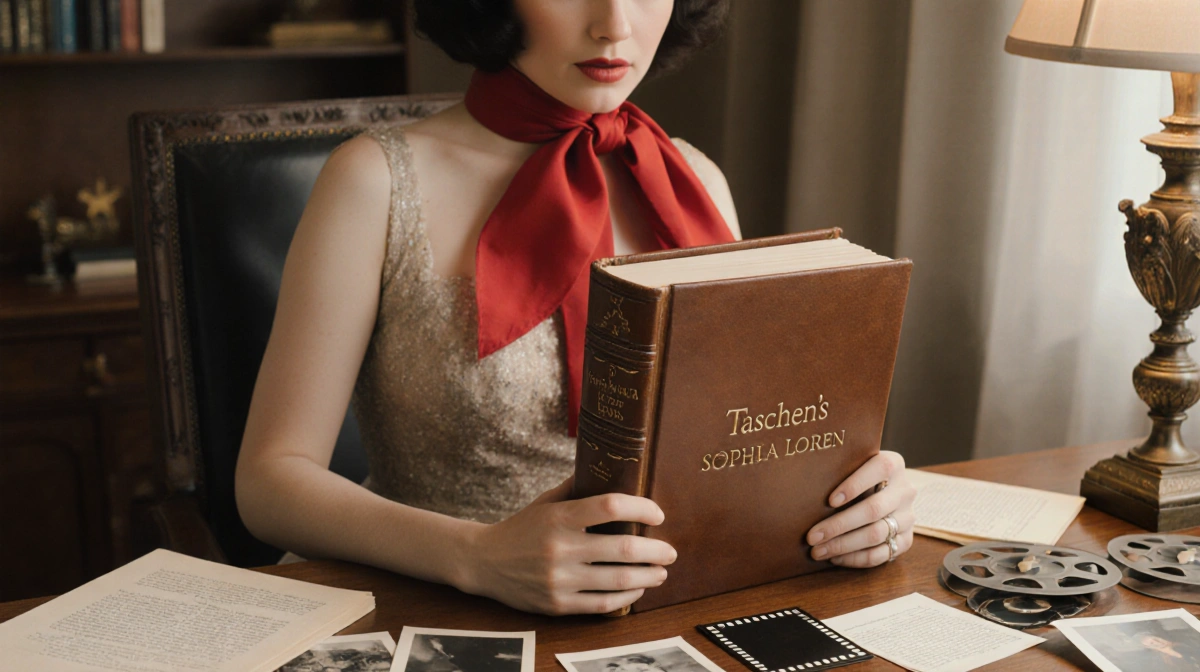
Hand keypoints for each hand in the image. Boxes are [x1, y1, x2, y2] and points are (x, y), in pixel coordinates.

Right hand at [458, 476, 676, 614]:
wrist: (484, 562)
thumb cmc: (522, 527)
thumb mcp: (546, 501)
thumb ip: (577, 487)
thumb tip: (611, 467)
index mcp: (559, 516)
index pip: (610, 506)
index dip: (641, 508)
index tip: (657, 514)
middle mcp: (560, 548)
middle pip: (622, 548)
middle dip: (655, 550)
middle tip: (670, 550)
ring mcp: (559, 579)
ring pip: (617, 579)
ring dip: (648, 575)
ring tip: (661, 572)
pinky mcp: (557, 603)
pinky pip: (601, 604)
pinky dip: (626, 596)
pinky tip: (637, 588)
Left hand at [805, 451, 914, 566]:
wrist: (884, 491)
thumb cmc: (856, 477)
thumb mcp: (852, 466)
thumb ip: (840, 470)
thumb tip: (806, 486)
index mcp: (893, 464)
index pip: (879, 470)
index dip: (854, 485)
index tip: (830, 501)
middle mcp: (904, 491)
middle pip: (872, 510)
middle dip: (839, 525)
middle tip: (812, 536)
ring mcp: (908, 517)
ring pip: (875, 534)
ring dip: (843, 545)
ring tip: (818, 551)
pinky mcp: (907, 539)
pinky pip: (882, 554)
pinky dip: (856, 558)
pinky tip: (835, 558)